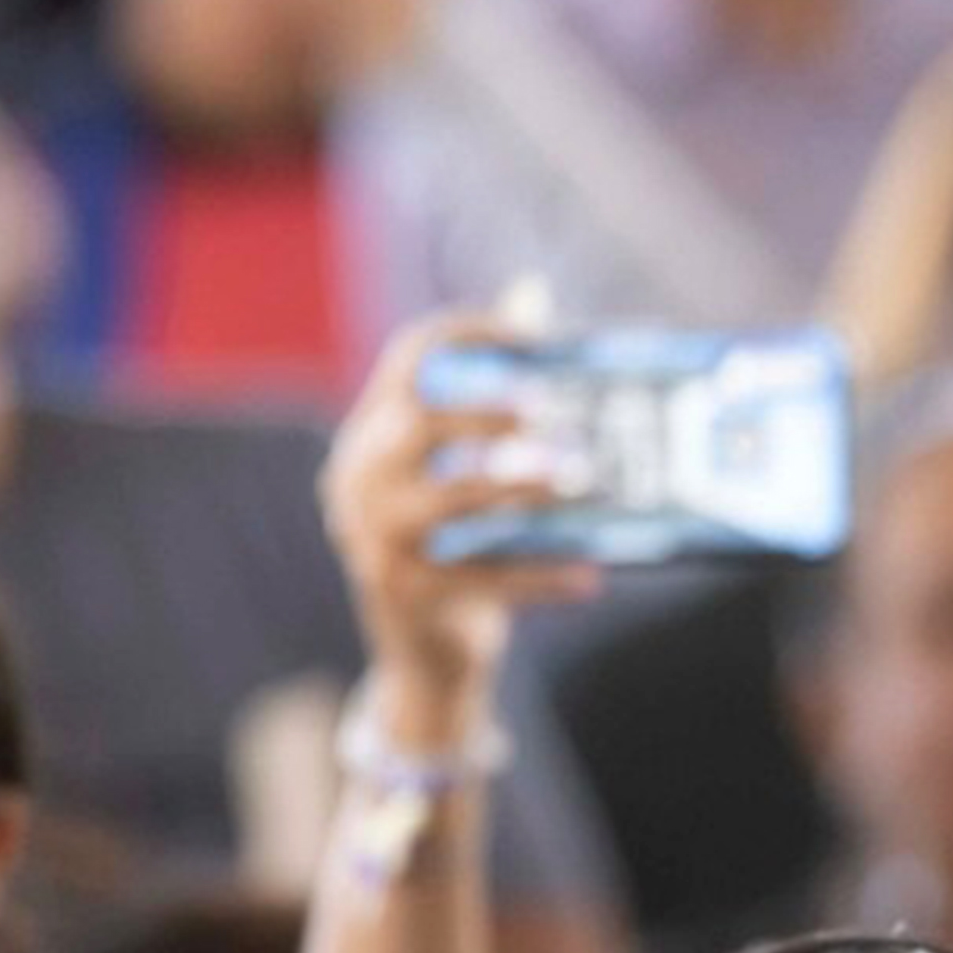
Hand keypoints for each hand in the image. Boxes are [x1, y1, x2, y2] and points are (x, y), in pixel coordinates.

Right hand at [321, 316, 606, 719]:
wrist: (425, 663)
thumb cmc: (457, 551)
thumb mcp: (462, 473)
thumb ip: (491, 393)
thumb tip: (533, 289)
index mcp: (371, 435)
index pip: (409, 358)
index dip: (471, 335)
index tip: (536, 334)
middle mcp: (360, 478)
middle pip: (419, 421)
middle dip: (490, 412)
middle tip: (555, 415)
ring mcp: (375, 538)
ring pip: (452, 499)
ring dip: (522, 487)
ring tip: (579, 481)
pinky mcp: (408, 595)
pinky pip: (486, 578)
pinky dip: (543, 576)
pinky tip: (593, 577)